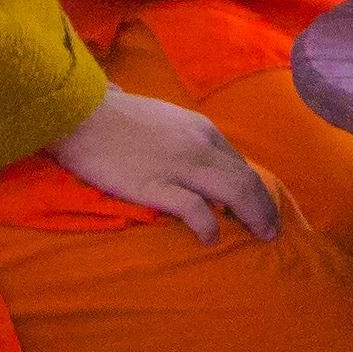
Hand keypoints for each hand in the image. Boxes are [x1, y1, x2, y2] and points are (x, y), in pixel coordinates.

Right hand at [54, 88, 279, 242]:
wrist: (80, 113)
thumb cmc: (115, 117)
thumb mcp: (165, 120)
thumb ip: (184, 139)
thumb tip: (197, 162)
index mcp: (202, 130)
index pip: (238, 164)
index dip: (254, 189)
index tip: (260, 207)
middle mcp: (199, 146)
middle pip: (245, 180)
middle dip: (264, 206)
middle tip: (272, 230)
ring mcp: (178, 166)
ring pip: (233, 192)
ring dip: (254, 216)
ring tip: (261, 236)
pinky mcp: (154, 185)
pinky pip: (194, 208)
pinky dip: (209, 225)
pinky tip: (211, 238)